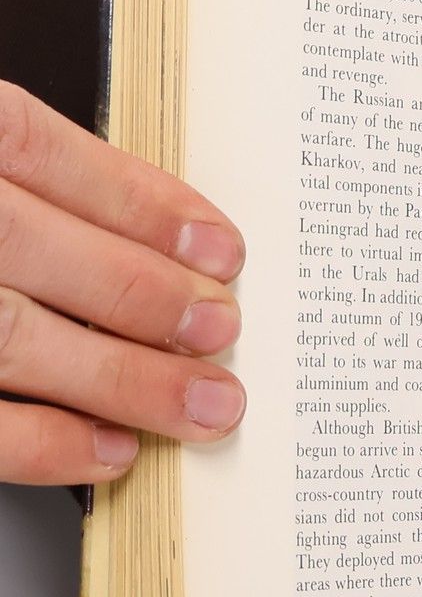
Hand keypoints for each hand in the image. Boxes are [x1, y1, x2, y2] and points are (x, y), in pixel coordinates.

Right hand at [0, 80, 245, 484]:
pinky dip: (41, 443)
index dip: (136, 199)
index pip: (27, 146)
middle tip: (225, 331)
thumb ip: (9, 180)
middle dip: (146, 296)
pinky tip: (107, 449)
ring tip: (202, 403)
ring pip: (8, 337)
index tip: (219, 246)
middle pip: (30, 247)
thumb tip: (149, 234)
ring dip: (121, 377)